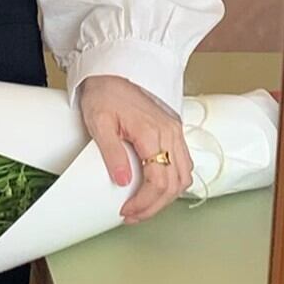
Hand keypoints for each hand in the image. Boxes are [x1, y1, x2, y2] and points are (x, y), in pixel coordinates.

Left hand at [78, 75, 193, 224]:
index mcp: (152, 132)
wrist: (113, 68)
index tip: (127, 212)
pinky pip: (183, 162)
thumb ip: (112, 152)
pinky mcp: (174, 129)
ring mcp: (175, 131)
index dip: (144, 202)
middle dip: (155, 205)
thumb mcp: (99, 122)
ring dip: (166, 196)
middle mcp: (170, 133)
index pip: (158, 180)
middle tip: (133, 215)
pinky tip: (156, 187)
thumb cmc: (104, 92)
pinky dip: (173, 180)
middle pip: (175, 183)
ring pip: (184, 175)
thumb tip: (123, 181)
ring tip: (144, 206)